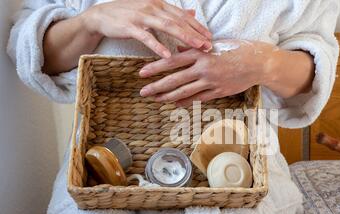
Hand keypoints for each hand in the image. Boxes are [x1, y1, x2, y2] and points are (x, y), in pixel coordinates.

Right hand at [81, 0, 211, 57]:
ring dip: (183, 37)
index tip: (210, 37)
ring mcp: (141, 16)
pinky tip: (167, 55)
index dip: (197, 26)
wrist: (101, 16)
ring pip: (167, 27)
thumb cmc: (129, 14)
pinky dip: (157, 46)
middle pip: (178, 21)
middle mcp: (153, 7)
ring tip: (196, 47)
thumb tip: (192, 13)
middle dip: (195, 33)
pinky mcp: (130, 26)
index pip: (183, 16)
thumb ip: (172, 13)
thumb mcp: (153, 10)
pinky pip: (146, 37)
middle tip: (209, 44)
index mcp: (160, 4)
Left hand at [139, 40, 275, 106]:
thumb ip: (195, 48)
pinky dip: (185, 101)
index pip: (172, 61)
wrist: (258, 63)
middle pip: (175, 79)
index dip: (155, 68)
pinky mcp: (218, 92)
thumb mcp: (214, 44)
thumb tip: (179, 50)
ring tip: (155, 99)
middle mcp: (203, 68)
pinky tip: (175, 103)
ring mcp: (211, 82)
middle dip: (156, 86)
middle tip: (142, 92)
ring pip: (184, 92)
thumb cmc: (236, 50)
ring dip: (167, 96)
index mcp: (200, 54)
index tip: (142, 73)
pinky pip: (198, 98)